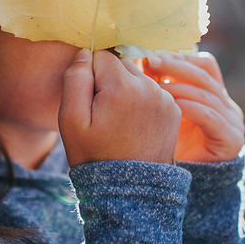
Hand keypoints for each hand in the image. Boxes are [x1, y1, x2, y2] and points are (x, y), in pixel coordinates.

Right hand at [59, 48, 180, 166]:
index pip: (100, 56)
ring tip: (119, 122)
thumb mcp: (71, 119)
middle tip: (103, 115)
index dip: (88, 76)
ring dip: (125, 90)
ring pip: (136, 77)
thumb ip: (75, 79)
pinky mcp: (174, 110)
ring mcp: (165, 99)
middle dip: (108, 82)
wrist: (129, 191)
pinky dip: (141, 102)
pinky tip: (134, 125)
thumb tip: (85, 52)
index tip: (89, 103)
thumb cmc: (93, 156)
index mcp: (123, 87)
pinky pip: (151, 92)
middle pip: (120, 64)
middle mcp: (149, 87)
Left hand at [140, 52, 244, 162]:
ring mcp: (232, 122)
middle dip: (175, 66)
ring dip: (178, 87)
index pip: (204, 64)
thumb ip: (159, 87)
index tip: (152, 55)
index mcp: (213, 94)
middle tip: (151, 62)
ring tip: (155, 87)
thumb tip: (138, 59)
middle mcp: (226, 105)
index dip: (180, 57)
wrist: (179, 186)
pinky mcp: (231, 140)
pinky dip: (191, 108)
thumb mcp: (163, 110)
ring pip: (206, 94)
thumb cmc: (167, 145)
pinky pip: (211, 117)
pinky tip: (172, 107)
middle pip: (204, 75)